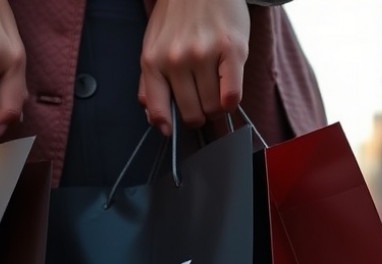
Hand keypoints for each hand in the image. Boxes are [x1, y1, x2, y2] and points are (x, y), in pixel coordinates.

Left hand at [139, 0, 250, 135]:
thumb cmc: (176, 17)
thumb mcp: (152, 46)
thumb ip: (149, 83)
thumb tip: (153, 118)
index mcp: (152, 61)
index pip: (158, 111)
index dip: (168, 125)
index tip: (173, 129)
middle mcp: (176, 60)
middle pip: (191, 114)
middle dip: (198, 115)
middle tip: (201, 103)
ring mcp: (204, 54)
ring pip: (213, 107)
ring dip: (216, 106)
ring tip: (215, 90)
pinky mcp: (232, 49)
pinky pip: (232, 95)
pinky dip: (231, 102)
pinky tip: (228, 91)